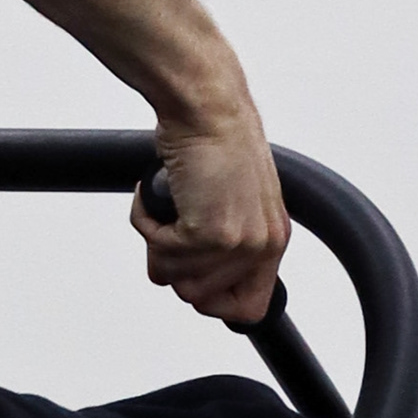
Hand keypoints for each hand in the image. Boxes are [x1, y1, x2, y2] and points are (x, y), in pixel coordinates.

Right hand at [135, 112, 289, 328]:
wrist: (207, 108)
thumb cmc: (214, 142)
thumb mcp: (235, 203)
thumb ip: (225, 246)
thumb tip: (192, 282)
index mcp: (272, 240)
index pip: (249, 309)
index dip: (212, 302)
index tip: (190, 275)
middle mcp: (262, 245)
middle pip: (200, 299)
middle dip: (173, 266)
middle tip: (170, 228)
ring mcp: (238, 242)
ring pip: (176, 279)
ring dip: (157, 243)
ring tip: (166, 206)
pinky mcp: (208, 233)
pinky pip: (159, 252)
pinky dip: (145, 222)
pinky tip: (155, 195)